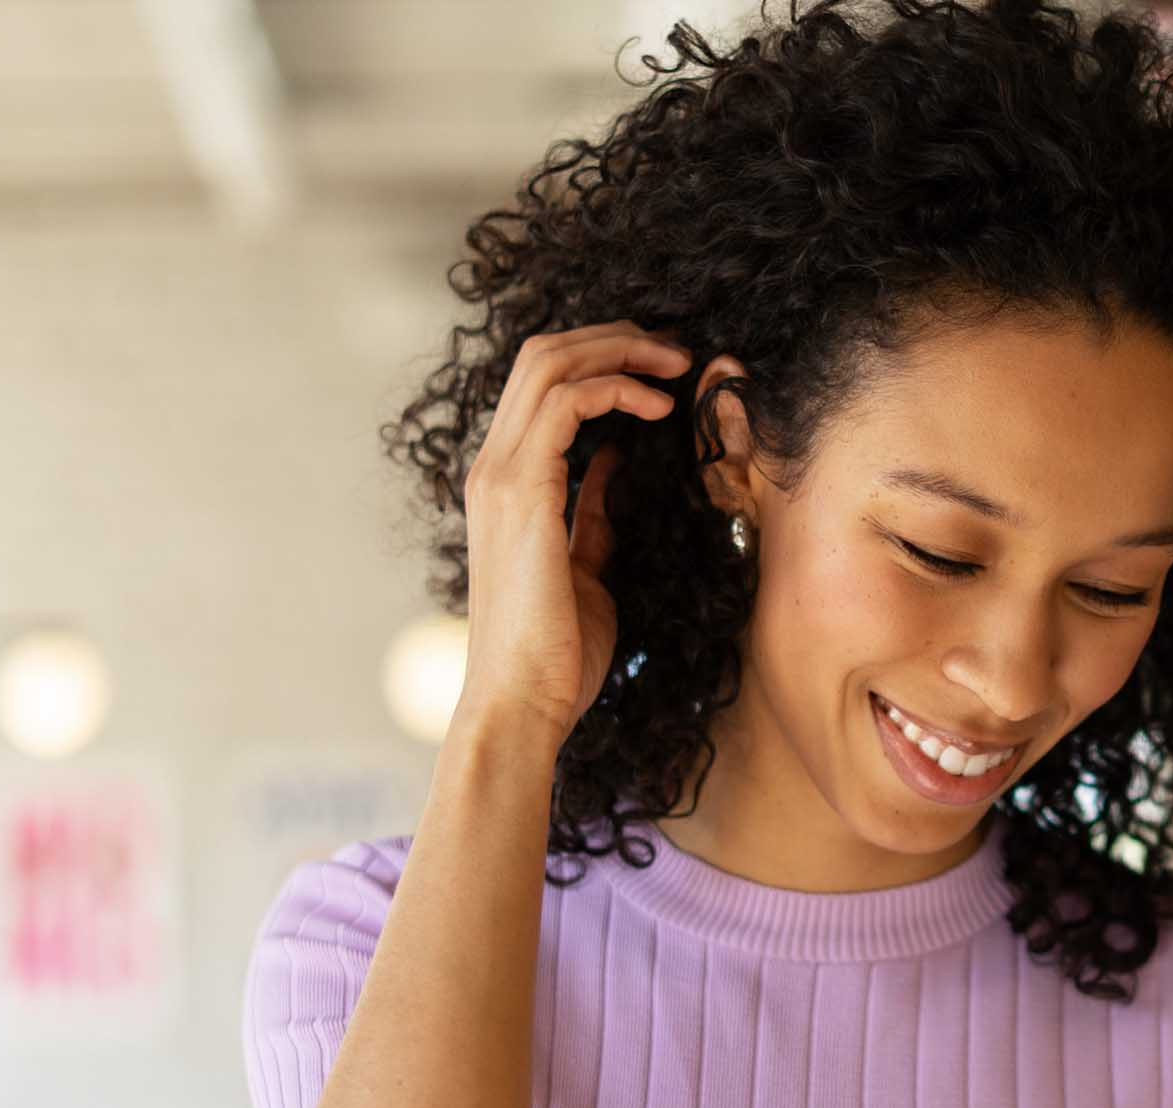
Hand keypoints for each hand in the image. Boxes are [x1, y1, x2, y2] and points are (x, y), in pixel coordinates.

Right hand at [458, 319, 694, 748]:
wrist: (521, 703)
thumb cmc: (555, 655)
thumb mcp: (583, 567)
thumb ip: (590, 513)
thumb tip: (611, 466)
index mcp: (506, 484)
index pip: (543, 385)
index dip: (602, 361)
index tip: (662, 372)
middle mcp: (494, 468)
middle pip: (544, 355)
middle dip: (615, 339)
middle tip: (678, 352)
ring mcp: (501, 476)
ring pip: (550, 363)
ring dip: (621, 351)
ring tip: (677, 365)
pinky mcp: (521, 493)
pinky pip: (567, 403)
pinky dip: (618, 390)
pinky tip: (659, 411)